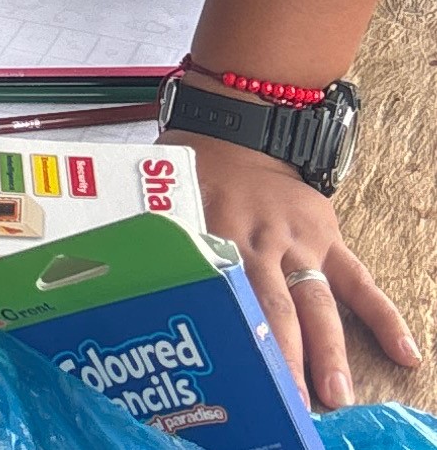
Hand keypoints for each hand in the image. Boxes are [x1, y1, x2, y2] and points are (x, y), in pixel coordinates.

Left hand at [165, 132, 420, 409]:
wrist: (239, 123)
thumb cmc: (194, 169)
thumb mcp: (166, 195)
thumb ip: (159, 238)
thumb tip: (125, 282)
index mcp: (217, 232)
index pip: (226, 295)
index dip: (235, 338)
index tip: (238, 380)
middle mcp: (262, 241)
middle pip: (276, 309)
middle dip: (285, 360)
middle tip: (292, 407)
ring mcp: (300, 241)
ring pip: (316, 302)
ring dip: (328, 350)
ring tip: (336, 396)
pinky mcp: (328, 237)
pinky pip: (360, 281)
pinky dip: (384, 316)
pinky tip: (405, 353)